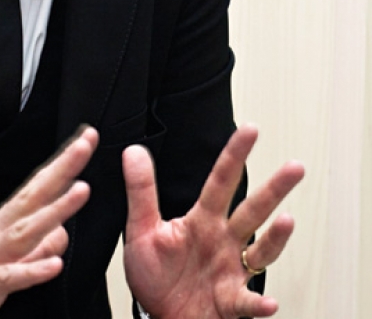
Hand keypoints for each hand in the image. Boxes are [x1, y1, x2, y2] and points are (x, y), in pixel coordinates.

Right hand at [0, 126, 98, 318]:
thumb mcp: (6, 256)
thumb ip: (37, 244)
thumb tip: (64, 231)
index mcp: (5, 221)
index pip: (39, 185)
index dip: (63, 162)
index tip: (85, 140)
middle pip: (35, 194)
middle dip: (63, 169)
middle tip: (84, 145)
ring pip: (27, 229)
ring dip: (56, 210)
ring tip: (82, 191)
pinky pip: (10, 278)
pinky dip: (31, 270)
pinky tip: (54, 265)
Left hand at [122, 125, 303, 318]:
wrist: (159, 317)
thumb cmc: (155, 276)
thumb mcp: (141, 229)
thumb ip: (141, 191)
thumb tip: (134, 151)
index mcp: (203, 220)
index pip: (221, 181)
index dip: (235, 155)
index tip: (250, 130)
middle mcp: (223, 241)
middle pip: (253, 209)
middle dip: (274, 188)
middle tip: (295, 167)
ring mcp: (231, 271)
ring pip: (261, 250)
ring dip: (276, 238)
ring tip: (287, 221)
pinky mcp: (230, 302)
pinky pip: (247, 302)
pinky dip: (258, 303)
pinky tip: (269, 302)